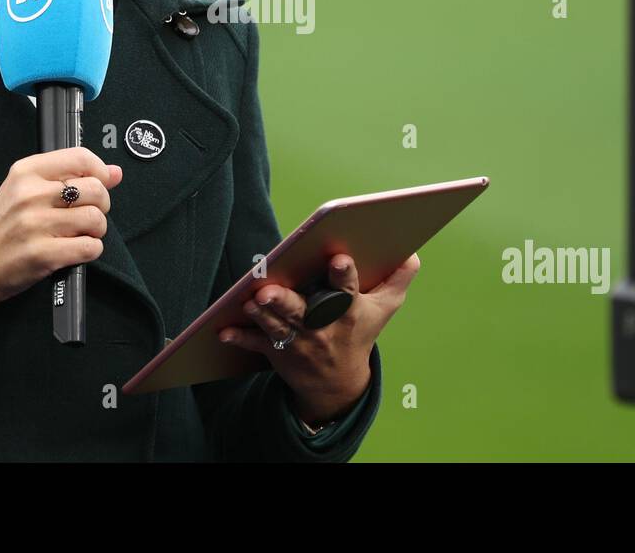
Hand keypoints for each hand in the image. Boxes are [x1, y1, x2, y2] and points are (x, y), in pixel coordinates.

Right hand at [0, 147, 122, 312]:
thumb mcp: (24, 191)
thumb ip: (68, 177)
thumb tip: (114, 172)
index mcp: (26, 172)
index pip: (81, 158)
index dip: (101, 171)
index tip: (101, 182)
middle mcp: (30, 195)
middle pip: (96, 190)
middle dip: (101, 206)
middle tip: (87, 215)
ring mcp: (35, 225)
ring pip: (96, 220)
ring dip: (95, 231)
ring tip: (79, 234)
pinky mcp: (41, 254)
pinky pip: (89, 248)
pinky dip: (90, 251)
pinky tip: (74, 250)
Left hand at [217, 253, 420, 424]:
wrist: (337, 383)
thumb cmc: (359, 331)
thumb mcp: (385, 309)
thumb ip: (398, 278)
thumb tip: (411, 251)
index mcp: (348, 312)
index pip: (347, 290)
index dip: (344, 275)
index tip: (340, 258)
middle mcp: (321, 327)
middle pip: (303, 311)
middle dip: (286, 302)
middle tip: (269, 290)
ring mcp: (297, 340)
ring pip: (276, 325)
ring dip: (262, 314)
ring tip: (251, 300)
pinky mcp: (276, 350)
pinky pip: (255, 344)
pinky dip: (240, 337)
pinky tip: (223, 330)